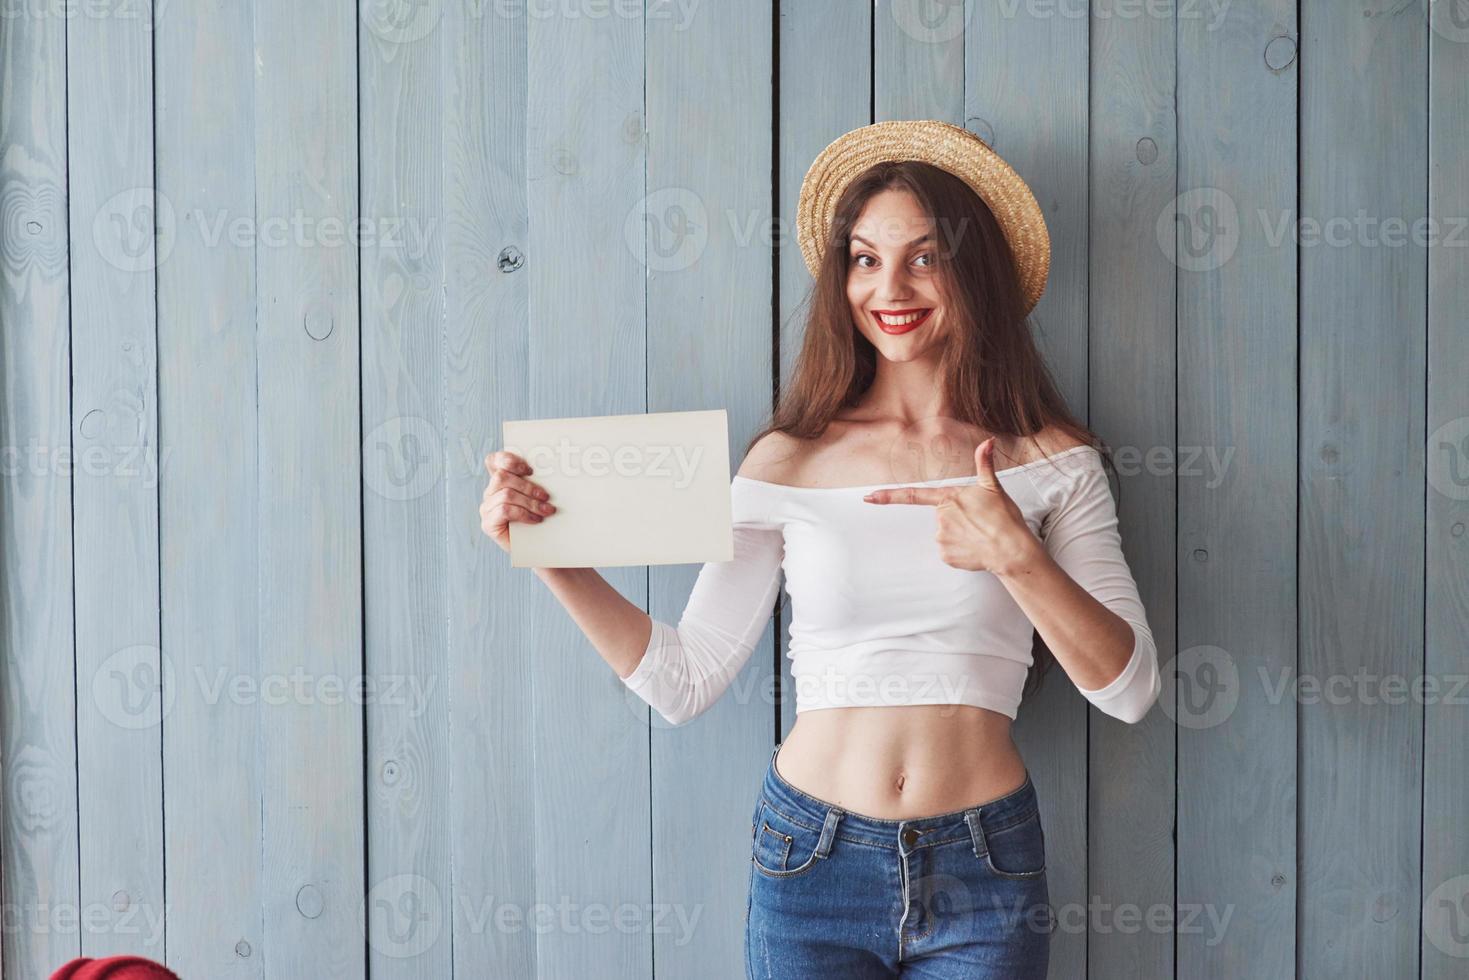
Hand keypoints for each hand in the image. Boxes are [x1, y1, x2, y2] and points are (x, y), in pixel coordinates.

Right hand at [480, 450, 556, 554]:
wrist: (538, 548)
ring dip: (530, 502)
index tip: (530, 469)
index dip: (508, 459)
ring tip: (546, 510)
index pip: (494, 461)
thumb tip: (553, 471)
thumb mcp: (538, 497)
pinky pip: (504, 510)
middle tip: (546, 496)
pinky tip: (536, 519)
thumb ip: (537, 483)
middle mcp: (490, 493)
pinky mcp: (488, 524)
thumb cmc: (540, 519)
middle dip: (527, 485)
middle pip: (501, 477)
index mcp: (500, 481)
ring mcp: (487, 508)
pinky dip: (523, 513)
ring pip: (505, 494)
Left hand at [862, 438, 1040, 575]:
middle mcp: (941, 518)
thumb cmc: (1004, 519)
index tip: (868, 497)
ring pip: (945, 534)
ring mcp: (941, 538)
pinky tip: (975, 548)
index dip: (888, 496)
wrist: (1011, 550)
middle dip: (957, 519)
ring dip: (959, 535)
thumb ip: (984, 464)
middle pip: (941, 516)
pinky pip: (948, 551)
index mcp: (949, 498)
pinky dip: (960, 550)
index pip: (913, 494)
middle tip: (978, 522)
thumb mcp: (993, 487)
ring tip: (979, 535)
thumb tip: (987, 441)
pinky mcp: (946, 556)